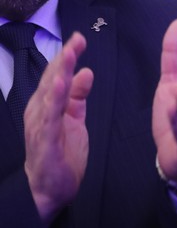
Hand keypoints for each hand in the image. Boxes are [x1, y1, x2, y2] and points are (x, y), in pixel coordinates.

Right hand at [24, 32, 93, 226]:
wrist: (51, 188)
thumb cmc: (61, 152)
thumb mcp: (74, 118)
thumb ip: (78, 96)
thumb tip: (86, 72)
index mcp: (47, 104)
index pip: (57, 75)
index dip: (67, 56)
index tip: (79, 39)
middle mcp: (40, 111)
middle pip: (52, 79)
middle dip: (64, 58)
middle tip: (76, 40)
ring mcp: (40, 124)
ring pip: (49, 94)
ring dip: (59, 73)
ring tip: (68, 55)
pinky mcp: (45, 140)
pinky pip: (50, 117)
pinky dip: (54, 99)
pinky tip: (60, 85)